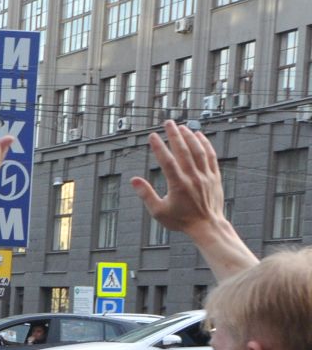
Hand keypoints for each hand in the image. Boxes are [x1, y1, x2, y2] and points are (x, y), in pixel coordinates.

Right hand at [135, 120, 226, 237]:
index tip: (152, 136)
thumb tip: (133, 180)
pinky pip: (211, 156)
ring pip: (198, 151)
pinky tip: (199, 136)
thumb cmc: (181, 221)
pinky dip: (205, 144)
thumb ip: (146, 194)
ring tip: (181, 127)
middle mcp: (193, 177)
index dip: (159, 147)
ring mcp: (205, 176)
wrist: (207, 226)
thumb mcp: (158, 212)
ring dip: (189, 137)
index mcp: (178, 185)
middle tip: (168, 122)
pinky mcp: (214, 177)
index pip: (166, 161)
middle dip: (175, 135)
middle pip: (183, 151)